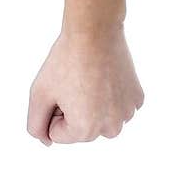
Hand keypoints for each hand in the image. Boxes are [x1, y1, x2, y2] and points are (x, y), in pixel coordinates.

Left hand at [27, 24, 144, 144]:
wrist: (94, 31)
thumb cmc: (65, 61)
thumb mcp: (38, 94)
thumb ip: (36, 125)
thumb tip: (46, 141)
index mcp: (85, 131)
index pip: (56, 133)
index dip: (53, 108)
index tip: (60, 87)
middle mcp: (111, 129)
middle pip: (79, 127)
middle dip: (71, 108)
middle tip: (74, 81)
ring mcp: (127, 114)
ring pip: (98, 116)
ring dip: (90, 102)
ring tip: (89, 77)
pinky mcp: (137, 99)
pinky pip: (115, 104)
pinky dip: (108, 93)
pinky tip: (106, 75)